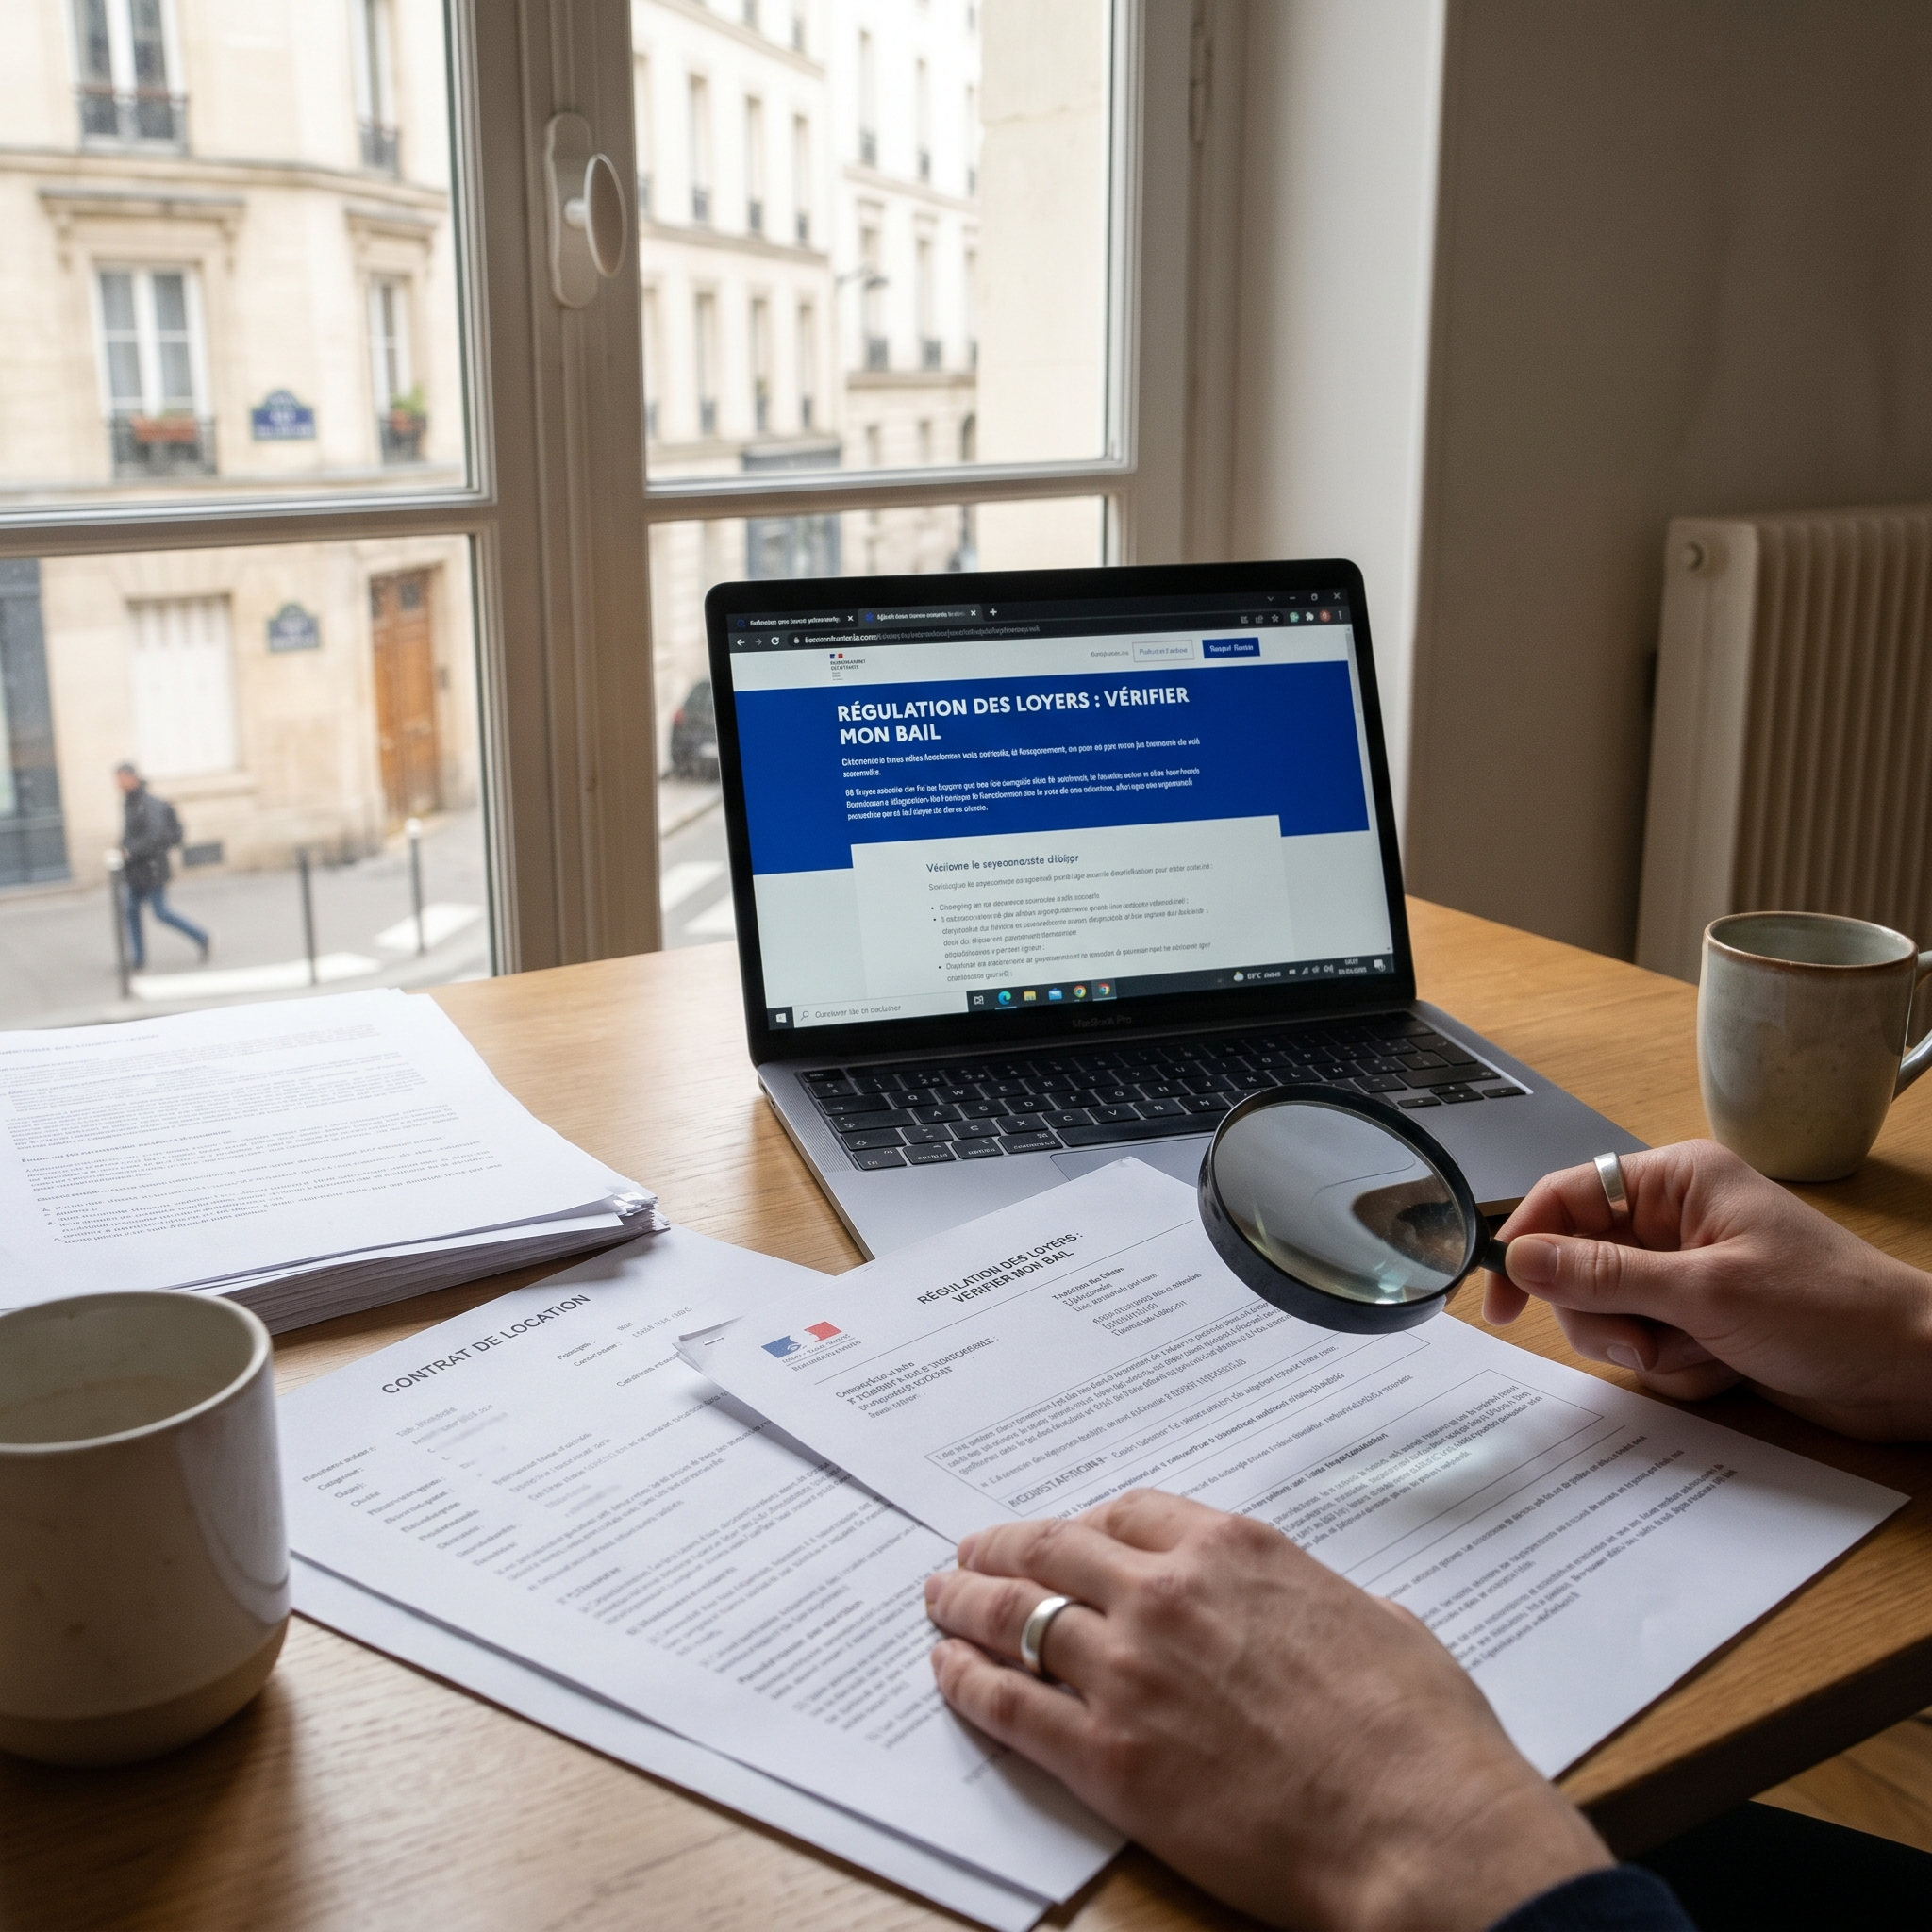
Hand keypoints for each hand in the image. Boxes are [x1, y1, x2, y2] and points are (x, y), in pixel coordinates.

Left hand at [926, 1491, 1607, 1931]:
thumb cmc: (1418, 1732)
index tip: (1066, 1535)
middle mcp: (1168, 1594)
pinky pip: (1011, 1703)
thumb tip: (1339, 1613)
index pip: (1130, 1512)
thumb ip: (1328, 1602)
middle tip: (971, 1553)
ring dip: (967, 1604)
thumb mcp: (1383, 1622)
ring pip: (1017, 1616)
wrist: (1415, 1827)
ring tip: (941, 1599)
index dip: (1086, 1523)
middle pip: (1055, 1549)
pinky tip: (948, 1674)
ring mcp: (1129, 1670)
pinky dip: (969, 1683)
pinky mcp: (1107, 1755)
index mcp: (1235, 1550)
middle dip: (1003, 1548)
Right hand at [1486, 1139, 1931, 1440]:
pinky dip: (1675, 1368)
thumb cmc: (1830, 1312)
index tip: (1501, 1302)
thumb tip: (1520, 1259)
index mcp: (1675, 1182)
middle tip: (1648, 1343)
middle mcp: (1675, 1220)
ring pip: (1608, 1314)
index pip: (1564, 1198)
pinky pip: (1646, 1346)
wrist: (1912, 1371)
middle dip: (1606, 1317)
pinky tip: (1724, 1368)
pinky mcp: (1701, 1318)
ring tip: (1703, 1355)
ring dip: (1646, 1349)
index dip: (1524, 1245)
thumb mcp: (1706, 1293)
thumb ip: (1605, 1275)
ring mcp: (1687, 1271)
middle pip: (1577, 1266)